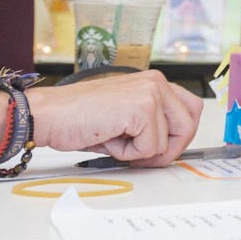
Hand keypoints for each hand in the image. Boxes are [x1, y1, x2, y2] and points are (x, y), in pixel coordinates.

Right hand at [27, 71, 202, 166]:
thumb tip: (172, 148)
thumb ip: (152, 125)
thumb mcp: (125, 118)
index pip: (191, 109)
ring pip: (170, 141)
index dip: (180, 135)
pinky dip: (129, 154)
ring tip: (116, 140)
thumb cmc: (79, 118)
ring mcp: (151, 93)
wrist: (49, 115)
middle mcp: (156, 83)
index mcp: (153, 82)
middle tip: (142, 156)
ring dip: (143, 153)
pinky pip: (151, 148)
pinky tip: (108, 139)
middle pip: (189, 124)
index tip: (162, 150)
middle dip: (170, 149)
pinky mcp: (142, 109)